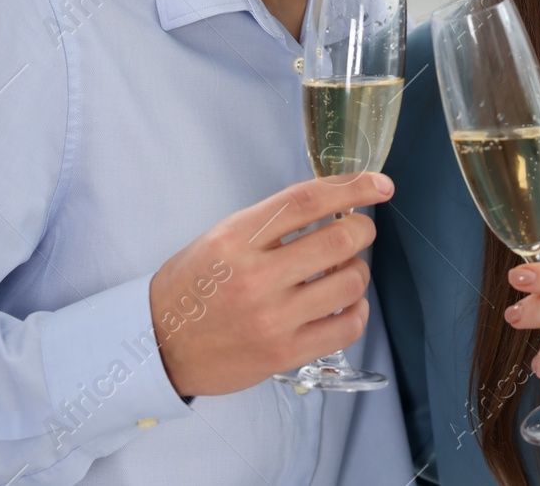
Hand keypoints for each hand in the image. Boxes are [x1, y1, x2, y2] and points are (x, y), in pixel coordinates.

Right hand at [148, 172, 393, 397]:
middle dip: (363, 229)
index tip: (380, 185)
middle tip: (359, 231)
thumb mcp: (221, 238)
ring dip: (358, 270)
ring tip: (344, 271)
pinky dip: (358, 310)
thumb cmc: (194, 286)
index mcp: (237, 238)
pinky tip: (346, 304)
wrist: (159, 345)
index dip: (353, 187)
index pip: (308, 201)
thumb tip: (334, 206)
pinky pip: (347, 327)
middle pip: (339, 239)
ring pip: (350, 282)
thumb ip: (272, 223)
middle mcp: (257, 276)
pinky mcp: (284, 353)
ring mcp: (272, 318)